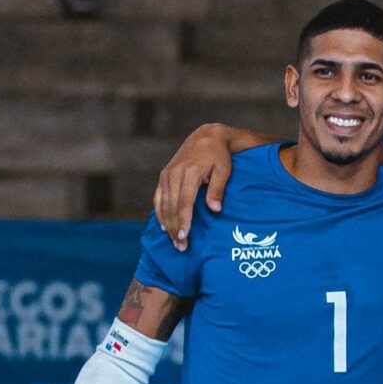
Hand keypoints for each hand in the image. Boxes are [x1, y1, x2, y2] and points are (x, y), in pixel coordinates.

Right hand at [154, 125, 237, 247]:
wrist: (207, 136)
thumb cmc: (220, 155)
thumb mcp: (224, 170)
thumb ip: (218, 189)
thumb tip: (215, 209)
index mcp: (190, 172)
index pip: (184, 202)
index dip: (183, 221)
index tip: (184, 236)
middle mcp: (174, 174)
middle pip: (172, 206)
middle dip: (175, 228)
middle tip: (181, 247)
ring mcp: (166, 174)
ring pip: (163, 204)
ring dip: (167, 224)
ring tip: (174, 242)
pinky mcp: (164, 175)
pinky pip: (158, 197)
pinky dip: (159, 212)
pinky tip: (163, 226)